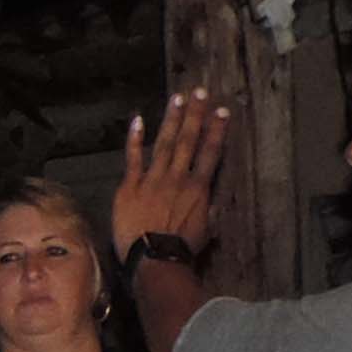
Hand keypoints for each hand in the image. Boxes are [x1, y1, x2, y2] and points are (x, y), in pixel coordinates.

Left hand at [112, 85, 232, 251]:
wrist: (154, 259)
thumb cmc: (182, 250)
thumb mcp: (206, 230)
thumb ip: (209, 211)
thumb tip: (213, 202)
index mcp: (198, 188)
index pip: (210, 152)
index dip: (217, 130)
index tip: (221, 110)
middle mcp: (177, 177)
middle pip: (188, 140)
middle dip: (195, 115)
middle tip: (199, 92)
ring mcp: (152, 180)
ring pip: (164, 143)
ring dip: (171, 119)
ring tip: (177, 98)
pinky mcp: (130, 187)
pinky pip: (133, 159)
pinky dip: (135, 139)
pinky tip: (139, 119)